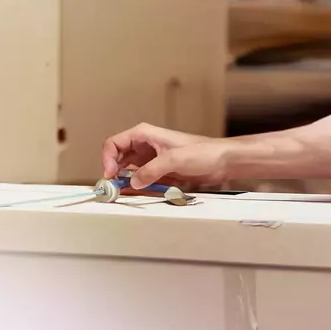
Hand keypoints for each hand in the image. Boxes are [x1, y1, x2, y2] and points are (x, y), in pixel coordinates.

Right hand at [101, 122, 230, 190]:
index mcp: (145, 134)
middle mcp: (145, 146)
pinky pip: (139, 180)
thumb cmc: (204, 152)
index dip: (107, 159)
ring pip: (127, 171)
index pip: (114, 143)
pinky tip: (136, 194)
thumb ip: (152, 170)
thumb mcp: (175, 159)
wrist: (223, 161)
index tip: (111, 175)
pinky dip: (135, 187)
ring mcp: (151, 159)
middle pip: (117, 159)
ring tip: (122, 194)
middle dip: (112, 173)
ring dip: (123, 183)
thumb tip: (133, 182)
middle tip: (113, 189)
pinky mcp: (158, 172)